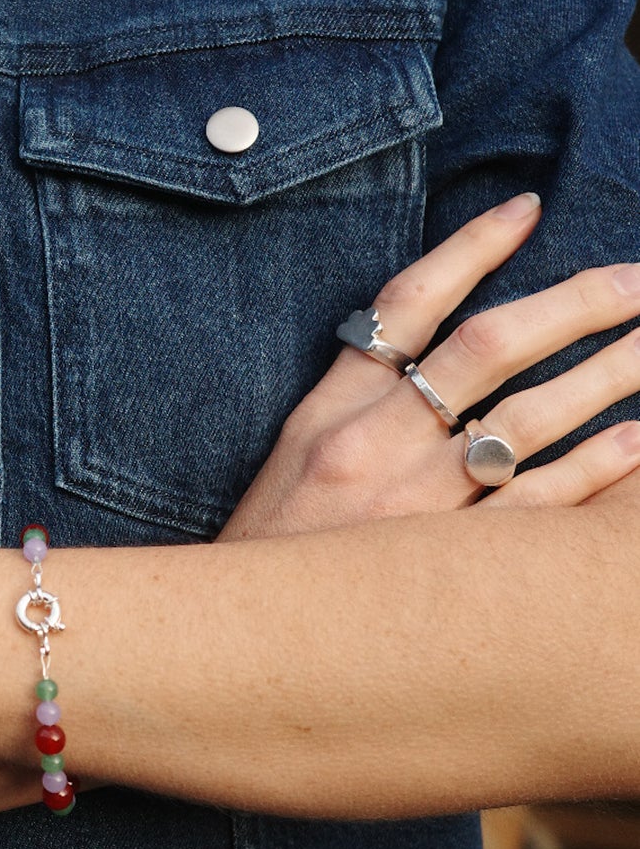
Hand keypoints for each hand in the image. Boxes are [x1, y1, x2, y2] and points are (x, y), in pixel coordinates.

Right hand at [218, 193, 639, 540]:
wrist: (248, 639)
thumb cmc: (275, 542)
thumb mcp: (295, 449)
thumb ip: (356, 388)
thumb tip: (422, 331)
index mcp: (335, 410)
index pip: (409, 305)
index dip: (472, 250)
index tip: (529, 209)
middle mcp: (379, 447)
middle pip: (490, 348)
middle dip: (574, 305)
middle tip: (637, 280)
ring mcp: (420, 508)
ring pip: (530, 418)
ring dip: (607, 375)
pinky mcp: (448, 567)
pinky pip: (537, 507)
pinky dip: (593, 469)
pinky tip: (639, 441)